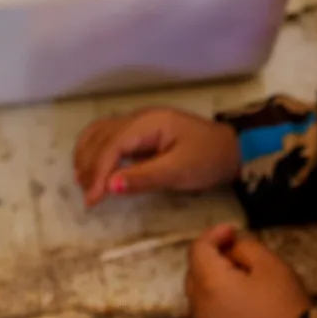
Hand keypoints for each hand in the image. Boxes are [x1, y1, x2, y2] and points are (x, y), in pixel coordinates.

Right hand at [72, 107, 240, 207]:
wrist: (232, 150)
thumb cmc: (208, 160)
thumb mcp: (179, 172)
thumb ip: (143, 177)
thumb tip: (109, 186)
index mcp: (149, 123)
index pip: (113, 145)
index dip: (99, 172)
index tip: (92, 199)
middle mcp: (140, 118)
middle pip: (102, 137)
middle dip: (90, 166)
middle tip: (88, 197)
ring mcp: (140, 123)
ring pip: (101, 133)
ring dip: (88, 156)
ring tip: (84, 184)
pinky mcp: (142, 132)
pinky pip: (110, 137)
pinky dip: (97, 152)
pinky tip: (94, 170)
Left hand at [186, 224, 312, 317]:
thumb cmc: (283, 304)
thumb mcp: (269, 264)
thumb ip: (245, 248)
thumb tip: (231, 249)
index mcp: (210, 285)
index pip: (198, 250)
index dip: (214, 234)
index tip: (233, 230)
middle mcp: (200, 306)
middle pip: (194, 270)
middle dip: (211, 254)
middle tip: (236, 247)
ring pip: (198, 290)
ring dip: (212, 275)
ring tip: (239, 270)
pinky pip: (206, 308)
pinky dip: (215, 294)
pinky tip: (238, 292)